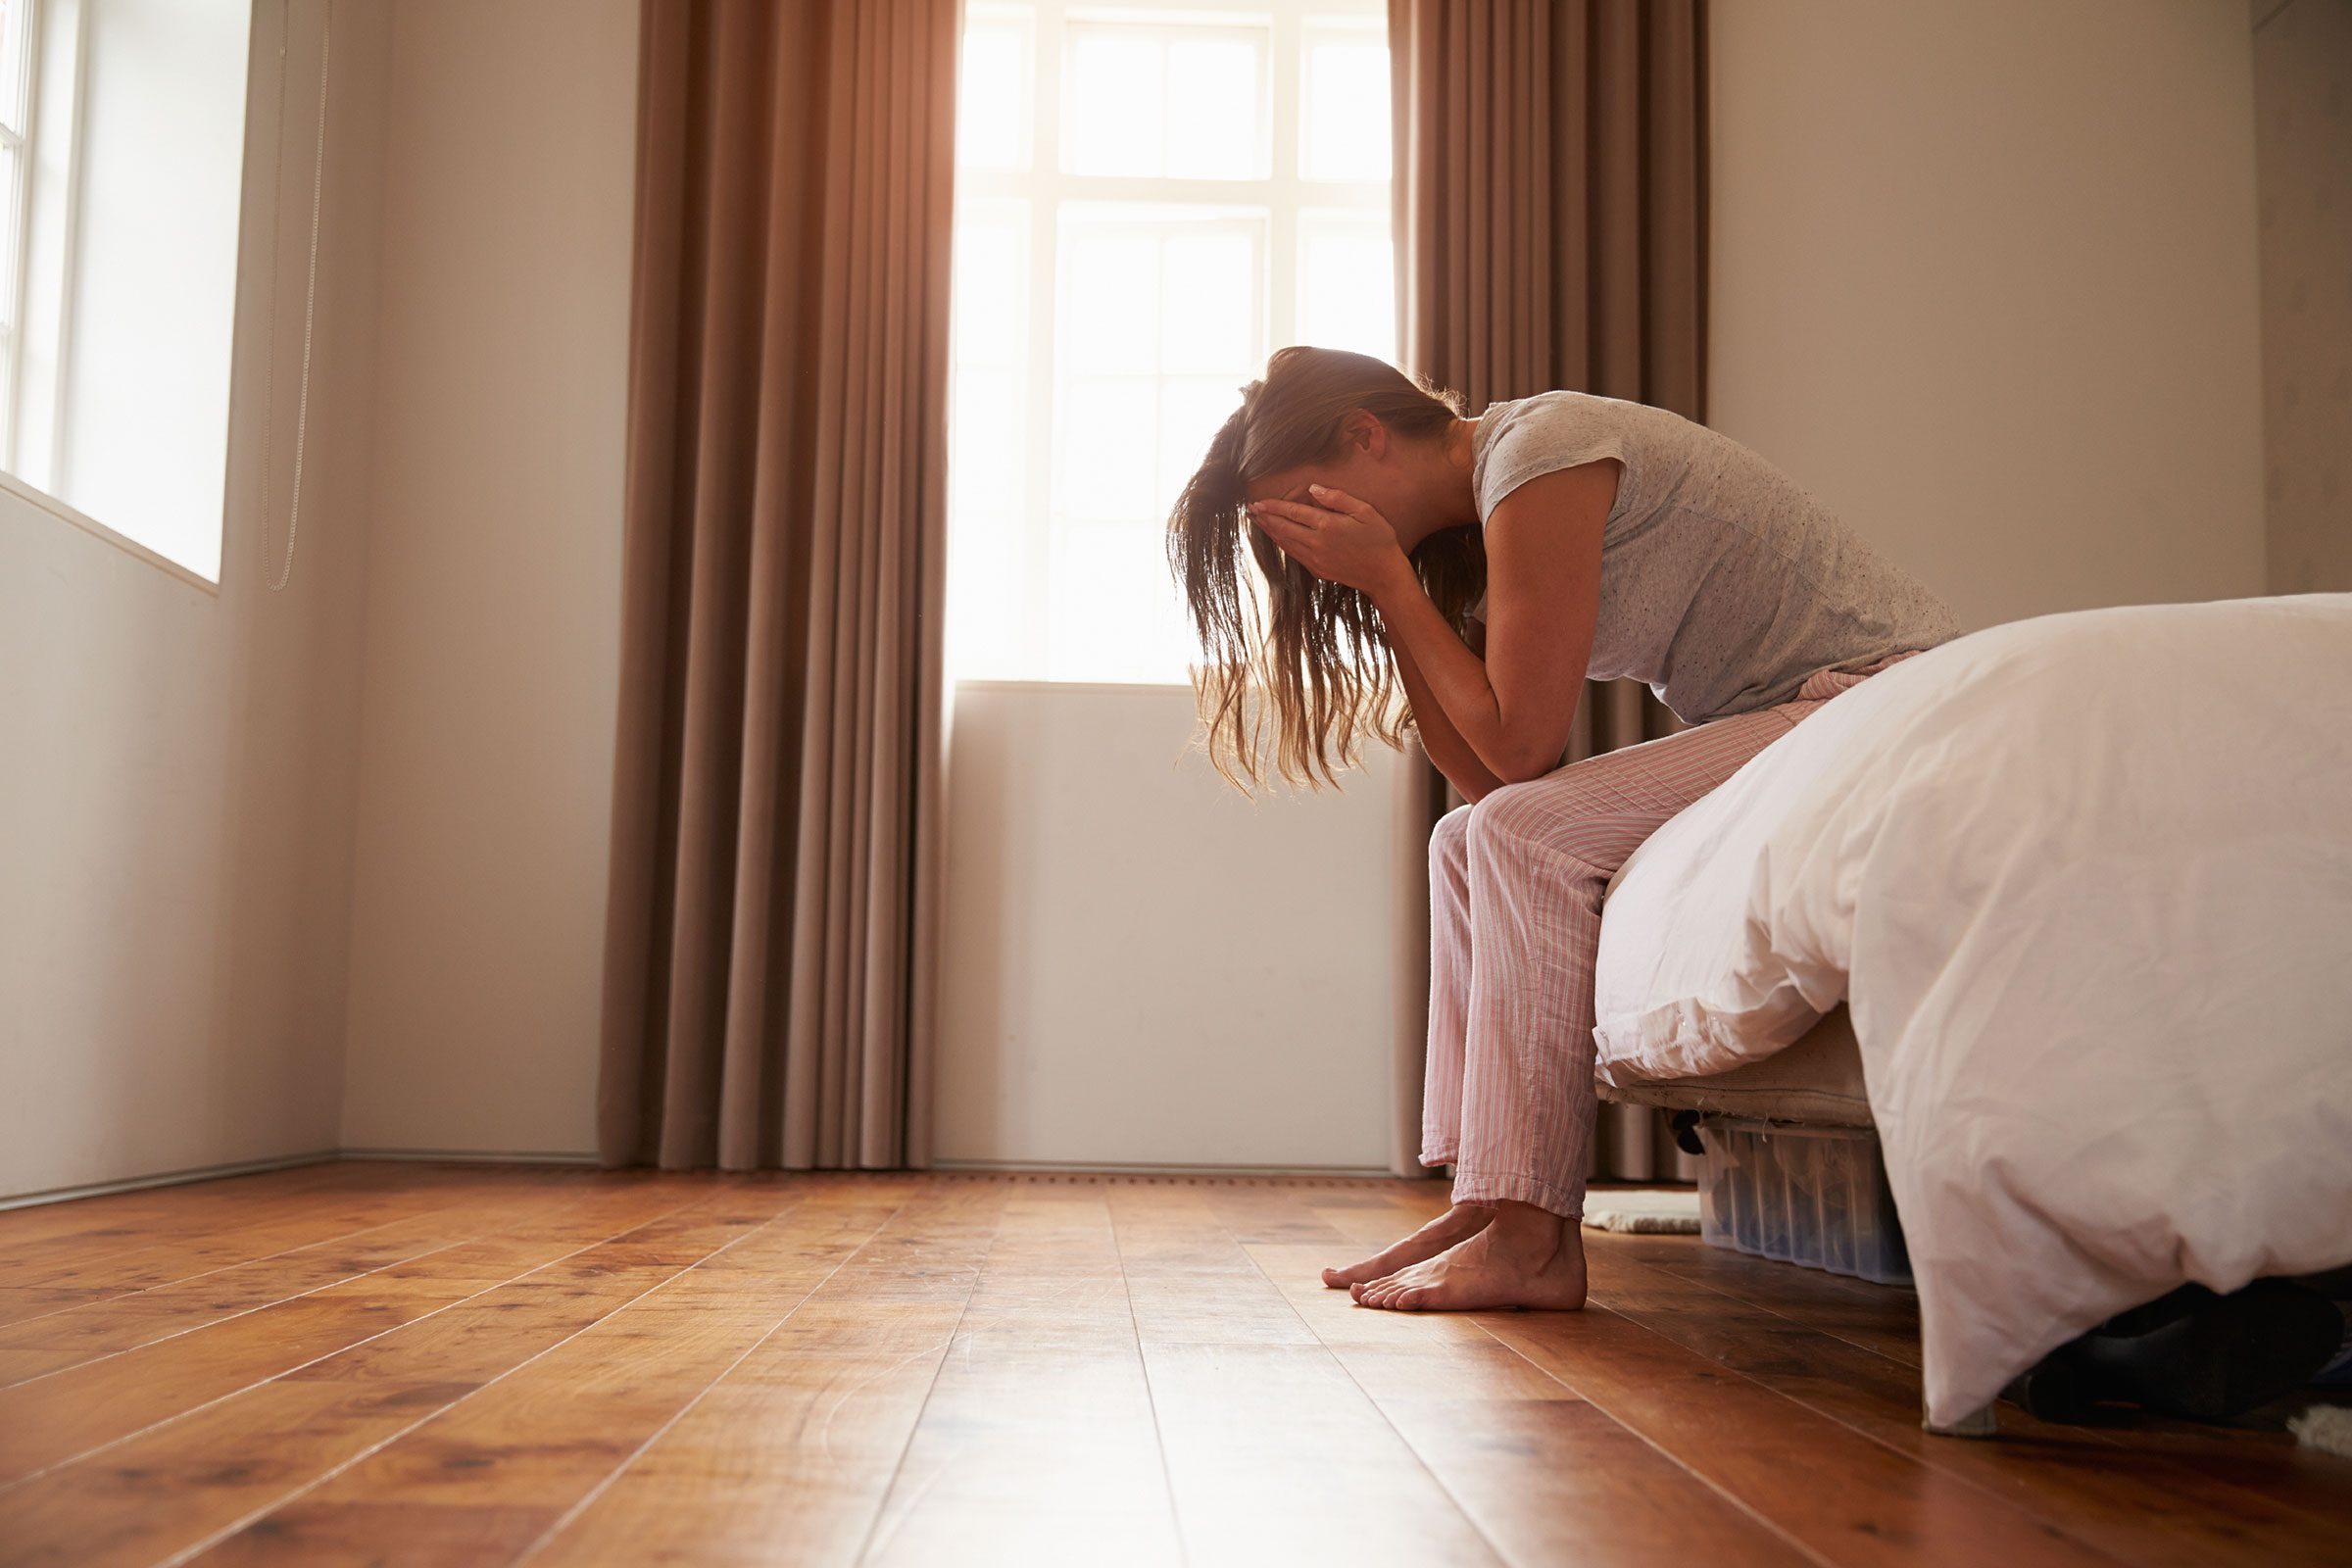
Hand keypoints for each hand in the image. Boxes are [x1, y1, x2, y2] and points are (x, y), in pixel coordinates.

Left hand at [1246, 484, 1411, 596]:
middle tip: (1250, 509)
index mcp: (1327, 525)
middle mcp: (1317, 543)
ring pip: (1285, 543)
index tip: (1259, 502)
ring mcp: (1315, 559)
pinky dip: (1282, 544)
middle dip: (1265, 518)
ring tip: (1257, 521)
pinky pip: (1294, 554)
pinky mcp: (1317, 570)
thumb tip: (1314, 489)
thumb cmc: (1379, 540)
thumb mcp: (1365, 512)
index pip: (1293, 512)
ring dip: (1269, 531)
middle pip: (1283, 528)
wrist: (1384, 574)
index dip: (1273, 507)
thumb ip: (1338, 498)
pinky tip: (1277, 538)